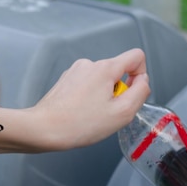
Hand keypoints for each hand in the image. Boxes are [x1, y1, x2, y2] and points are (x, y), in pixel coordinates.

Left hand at [0, 48, 149, 152]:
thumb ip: (141, 92)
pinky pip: (89, 85)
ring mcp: (76, 71)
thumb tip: (143, 81)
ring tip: (93, 114)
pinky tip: (82, 113)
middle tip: (109, 112)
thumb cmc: (80, 124)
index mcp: (105, 68)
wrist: (44, 129)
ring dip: (105, 95)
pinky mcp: (67, 81)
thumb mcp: (123, 112)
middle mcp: (90, 64)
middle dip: (120, 91)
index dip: (141, 76)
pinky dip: (91, 98)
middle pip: (119, 70)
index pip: (137, 56)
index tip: (130, 95)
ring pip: (104, 79)